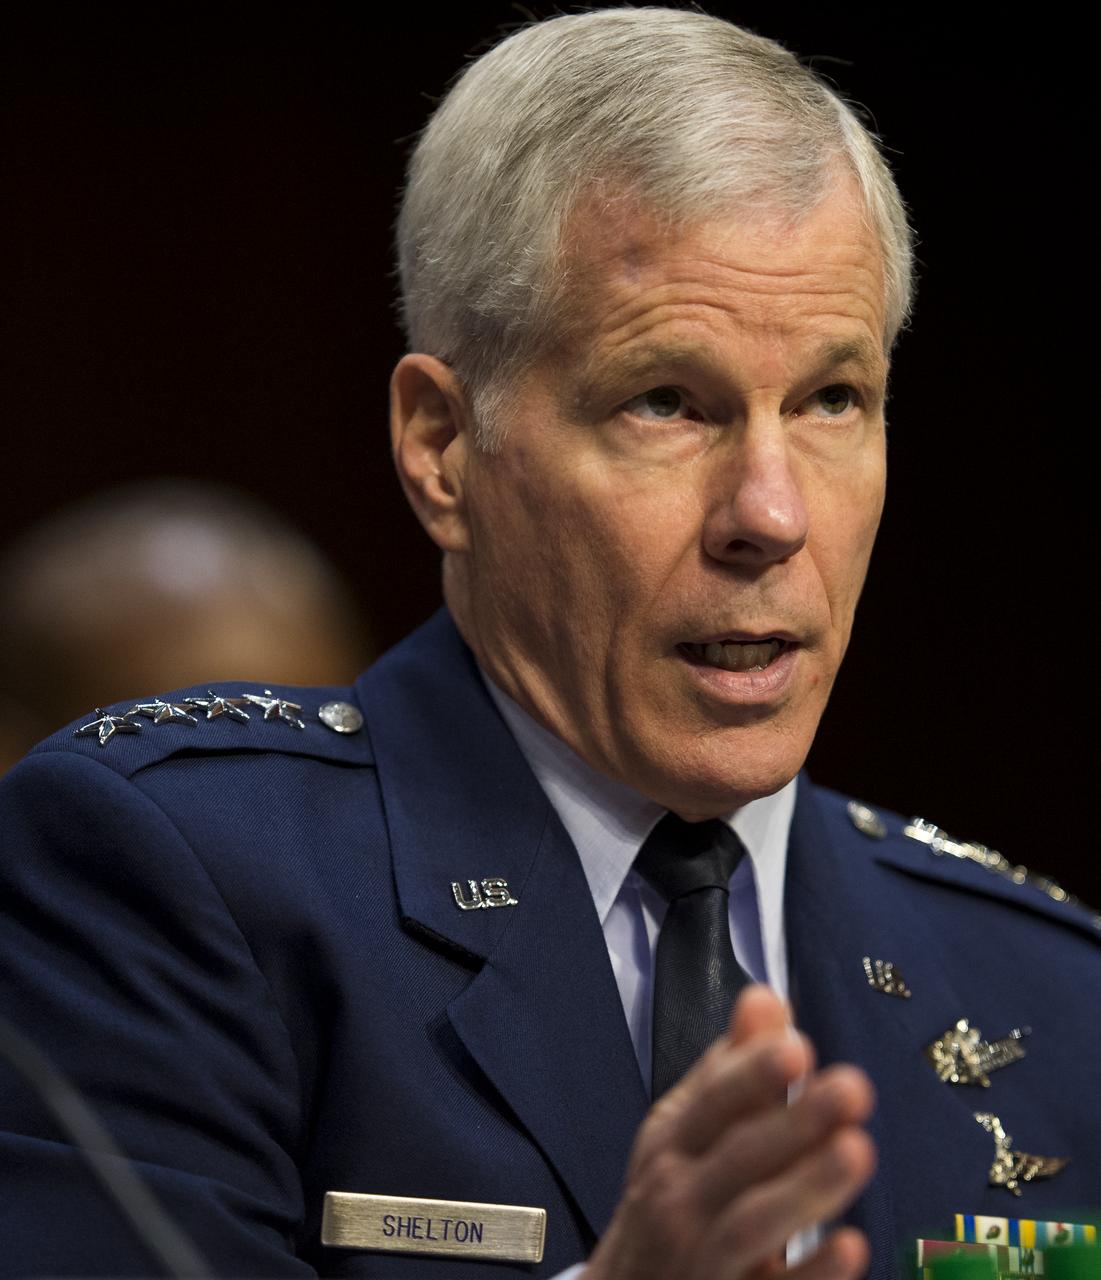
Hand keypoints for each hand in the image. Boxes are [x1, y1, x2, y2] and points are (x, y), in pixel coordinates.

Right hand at [583, 985, 875, 1279]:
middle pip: (737, 1156)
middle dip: (794, 1121)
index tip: (798, 1046)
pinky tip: (852, 1246)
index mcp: (671, 1143)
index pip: (710, 1101)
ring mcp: (701, 1258)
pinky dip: (810, 1274)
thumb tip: (766, 996)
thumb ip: (732, 1068)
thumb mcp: (687, 1130)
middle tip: (853, 1089)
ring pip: (751, 1223)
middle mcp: (679, 1197)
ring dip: (806, 1188)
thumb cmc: (671, 1200)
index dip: (751, 1074)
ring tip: (858, 1150)